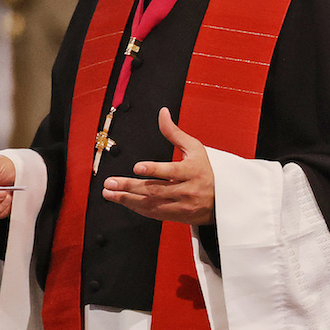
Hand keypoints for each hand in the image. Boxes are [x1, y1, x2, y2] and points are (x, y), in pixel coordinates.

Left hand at [101, 108, 214, 225]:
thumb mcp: (195, 149)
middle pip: (156, 190)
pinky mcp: (175, 216)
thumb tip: (162, 113)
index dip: (155, 170)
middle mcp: (187, 190)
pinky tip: (122, 200)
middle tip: (110, 183)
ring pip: (151, 204)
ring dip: (127, 199)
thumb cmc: (205, 170)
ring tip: (108, 193)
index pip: (172, 171)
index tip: (137, 167)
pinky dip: (135, 207)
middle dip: (130, 186)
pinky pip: (152, 213)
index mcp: (193, 171)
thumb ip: (174, 133)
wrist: (221, 201)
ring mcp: (181, 205)